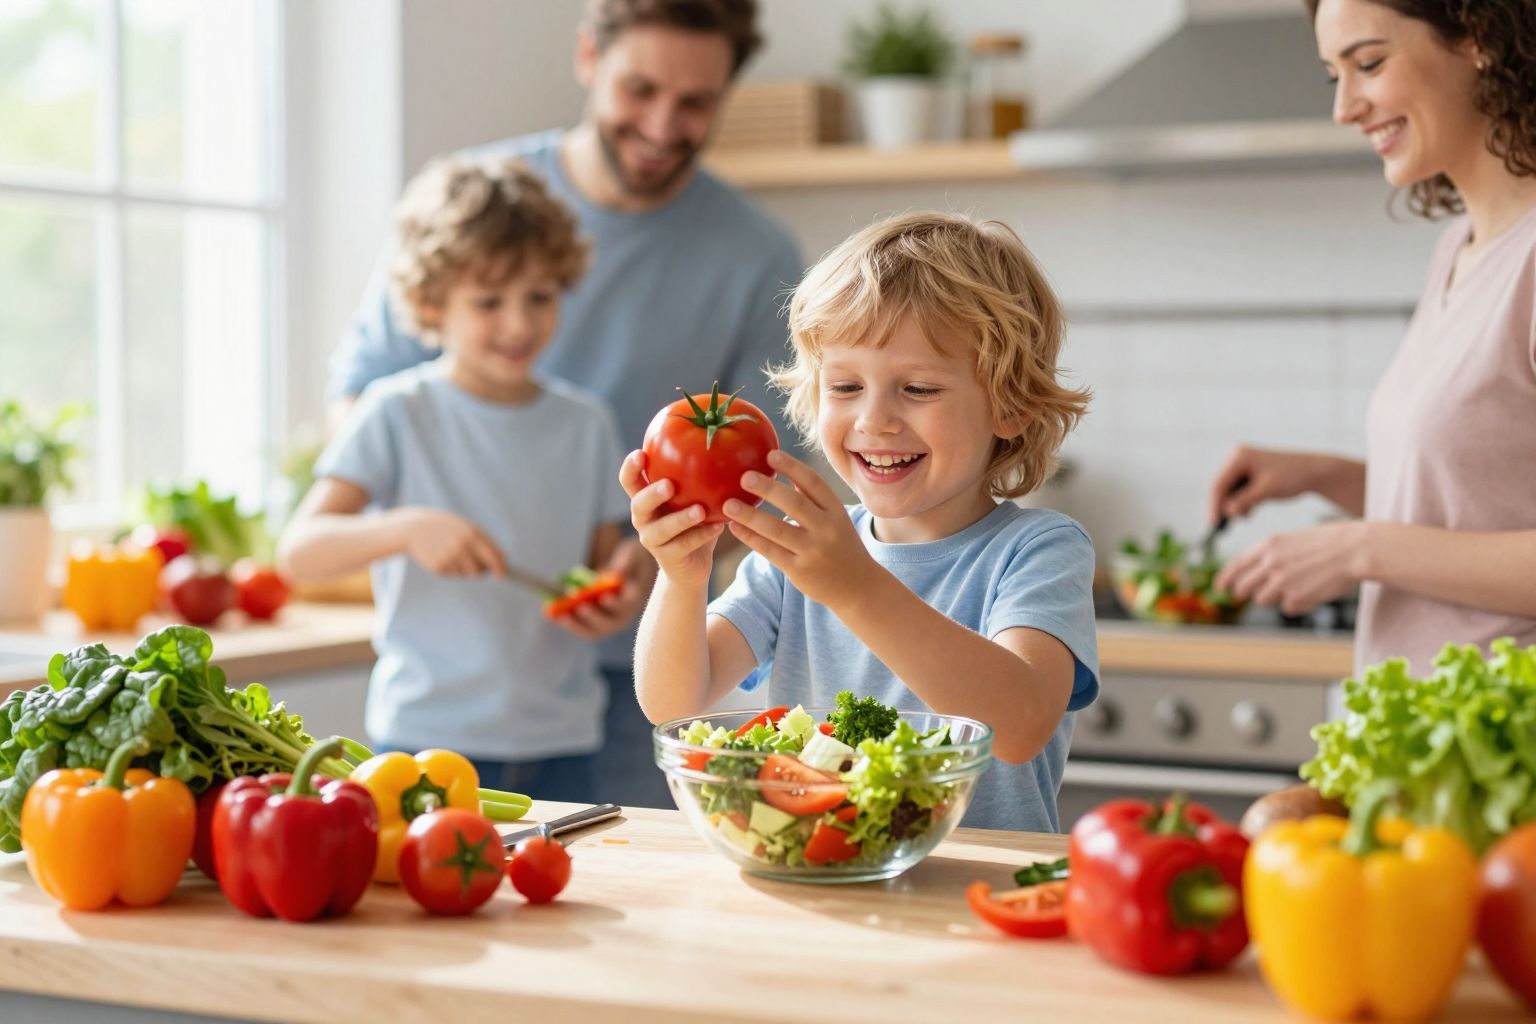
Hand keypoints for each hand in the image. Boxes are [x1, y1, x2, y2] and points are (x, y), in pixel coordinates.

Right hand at [397, 507, 506, 577]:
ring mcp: (449, 557)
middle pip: (479, 571)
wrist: (414, 528)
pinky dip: (451, 568)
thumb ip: (483, 542)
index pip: (493, 556)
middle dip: (481, 570)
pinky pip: (453, 574)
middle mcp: (461, 546)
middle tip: (475, 564)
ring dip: (464, 568)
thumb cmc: (446, 527)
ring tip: (452, 553)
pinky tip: (441, 555)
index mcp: (472, 534)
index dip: (500, 568)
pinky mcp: (438, 567)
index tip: (502, 575)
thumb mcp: (466, 527)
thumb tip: (501, 562)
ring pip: (466, 574)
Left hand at [552, 539, 650, 640]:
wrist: (631, 568)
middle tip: (579, 606)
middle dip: (592, 617)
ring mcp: (608, 621)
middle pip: (608, 624)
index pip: (626, 605)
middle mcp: (623, 615)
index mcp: (634, 599)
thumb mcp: (633, 555)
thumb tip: (615, 574)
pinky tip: (551, 614)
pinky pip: (580, 625)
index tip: (604, 596)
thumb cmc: (632, 559)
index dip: (616, 604)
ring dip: (576, 625)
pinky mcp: (594, 622)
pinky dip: (567, 621)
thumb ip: (626, 563)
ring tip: (560, 616)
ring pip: (592, 630)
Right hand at [619, 449, 721, 589]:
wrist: (692, 564)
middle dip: (651, 494)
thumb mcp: (695, 496)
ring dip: (679, 519)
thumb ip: (699, 476)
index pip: (630, 481)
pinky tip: (718, 527)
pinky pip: (683, 545)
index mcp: (645, 499)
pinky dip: (701, 536)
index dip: (630, 469)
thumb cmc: (695, 521)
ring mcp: (652, 540)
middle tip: (669, 485)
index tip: (640, 453)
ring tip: (699, 511)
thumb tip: (719, 438)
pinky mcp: (667, 558)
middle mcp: (643, 518)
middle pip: (638, 504)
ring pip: (660, 530)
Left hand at [725, 449, 876, 608]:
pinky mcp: (799, 570)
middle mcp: (827, 529)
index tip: (770, 454)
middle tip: (744, 476)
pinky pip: (770, 551)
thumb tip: (787, 470)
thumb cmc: (841, 546)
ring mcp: (813, 551)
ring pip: (778, 529)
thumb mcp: (837, 519)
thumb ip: (814, 499)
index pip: (814, 483)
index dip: (792, 467)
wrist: (858, 587)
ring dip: (751, 516)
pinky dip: (751, 538)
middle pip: (795, 504)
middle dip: (768, 489)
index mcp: (836, 511)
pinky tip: (734, 527)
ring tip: (728, 504)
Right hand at [1208, 446, 1328, 522]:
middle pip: (1222, 486)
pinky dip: (1243, 501)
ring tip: (1248, 515)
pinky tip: (1251, 511)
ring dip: (1236, 505)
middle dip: (1226, 505)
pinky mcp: (1250, 472)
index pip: (1219, 483)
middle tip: (1226, 525)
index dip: (1214, 504)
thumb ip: (1244, 501)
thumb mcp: (1266, 491)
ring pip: (1230, 490)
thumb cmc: (1292, 477)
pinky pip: (1239, 490)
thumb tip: (1226, 511)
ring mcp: (1243, 464)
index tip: (1213, 523)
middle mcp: (1238, 457)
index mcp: (1240, 456)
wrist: (1314, 471)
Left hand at [1217, 521, 1367, 615]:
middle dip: (1243, 593)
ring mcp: (1281, 582)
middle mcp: (1270, 563)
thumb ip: (1272, 555)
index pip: (1237, 564)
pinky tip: (1313, 591)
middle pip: (1243, 587)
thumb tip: (1255, 574)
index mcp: (1269, 545)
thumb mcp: (1294, 540)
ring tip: (1298, 584)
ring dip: (1274, 597)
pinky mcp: (1296, 598)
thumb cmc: (1330, 543)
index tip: (1220, 586)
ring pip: (1263, 599)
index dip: (1226, 577)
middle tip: (1247, 595)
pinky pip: (1287, 607)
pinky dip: (1297, 603)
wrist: (1355, 549)